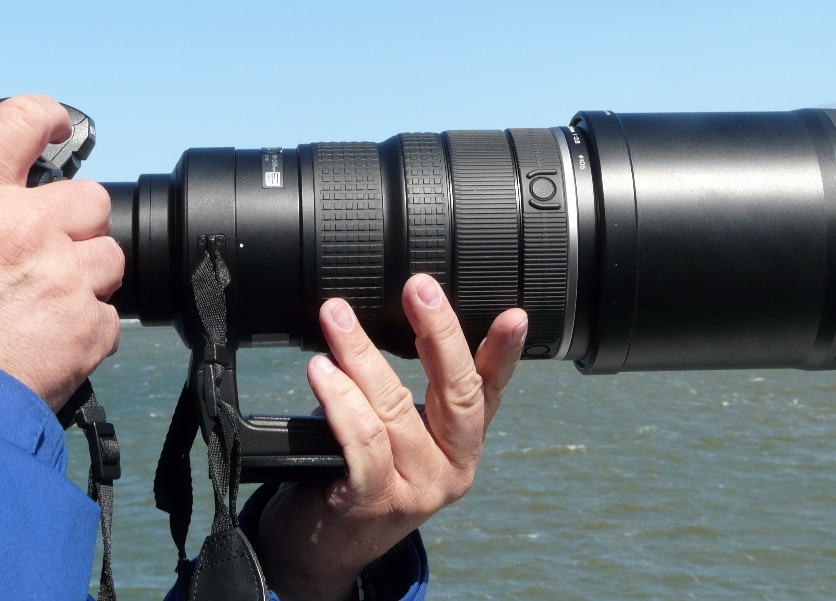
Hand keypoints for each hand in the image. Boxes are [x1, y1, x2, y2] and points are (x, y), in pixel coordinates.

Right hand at [0, 95, 122, 410]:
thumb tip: (0, 206)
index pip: (19, 124)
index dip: (44, 118)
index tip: (55, 126)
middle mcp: (26, 229)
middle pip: (91, 200)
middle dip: (77, 223)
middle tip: (46, 252)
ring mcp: (65, 277)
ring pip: (109, 257)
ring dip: (86, 276)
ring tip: (43, 305)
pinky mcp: (90, 325)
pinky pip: (108, 315)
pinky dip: (87, 328)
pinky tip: (50, 341)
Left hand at [256, 274, 527, 600]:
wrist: (323, 547)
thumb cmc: (362, 474)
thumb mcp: (402, 431)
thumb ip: (416, 390)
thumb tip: (408, 316)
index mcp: (463, 442)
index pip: (490, 389)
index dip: (504, 352)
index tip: (514, 316)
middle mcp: (452, 466)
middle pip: (456, 391)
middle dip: (438, 332)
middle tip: (419, 287)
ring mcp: (417, 488)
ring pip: (394, 408)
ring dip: (361, 356)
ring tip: (337, 319)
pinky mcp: (375, 502)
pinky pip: (361, 442)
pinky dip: (339, 401)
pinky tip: (322, 372)